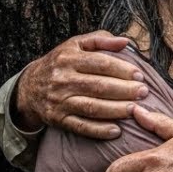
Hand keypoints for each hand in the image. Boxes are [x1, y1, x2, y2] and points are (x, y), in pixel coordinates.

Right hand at [16, 31, 146, 138]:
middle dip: (124, 90)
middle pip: (98, 86)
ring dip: (115, 110)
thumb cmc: (60, 63)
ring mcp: (59, 101)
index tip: (140, 75)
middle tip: (143, 92)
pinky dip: (99, 130)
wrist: (29, 87)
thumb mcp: (75, 45)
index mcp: (68, 59)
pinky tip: (116, 131)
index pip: (100, 63)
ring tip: (135, 109)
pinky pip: (81, 126)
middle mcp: (62, 80)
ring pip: (91, 107)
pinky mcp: (58, 119)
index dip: (123, 70)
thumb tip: (126, 41)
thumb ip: (101, 39)